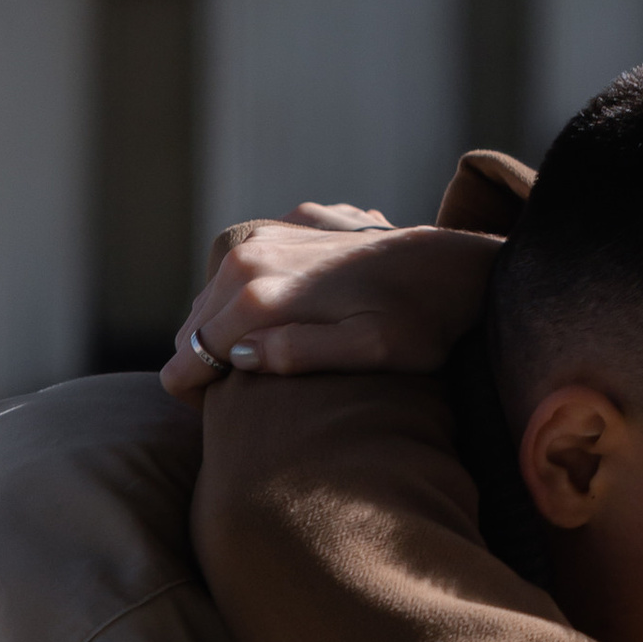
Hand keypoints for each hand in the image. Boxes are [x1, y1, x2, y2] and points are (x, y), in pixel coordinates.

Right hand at [161, 207, 504, 399]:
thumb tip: (235, 356)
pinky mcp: (282, 227)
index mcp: (258, 293)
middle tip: (255, 397)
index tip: (231, 415)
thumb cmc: (420, 321)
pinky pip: (237, 274)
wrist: (456, 263)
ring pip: (210, 302)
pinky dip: (248, 300)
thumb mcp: (371, 350)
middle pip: (191, 332)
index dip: (197, 398)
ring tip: (271, 362)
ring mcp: (264, 235)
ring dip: (227, 333)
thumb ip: (299, 353)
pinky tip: (287, 319)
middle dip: (209, 367)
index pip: (186, 361)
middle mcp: (249, 256)